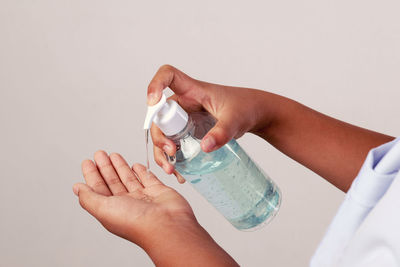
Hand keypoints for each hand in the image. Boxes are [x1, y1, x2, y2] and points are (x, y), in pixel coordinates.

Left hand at [73, 151, 237, 265]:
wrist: (167, 224)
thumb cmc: (137, 222)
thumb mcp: (104, 209)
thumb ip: (89, 197)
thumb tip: (77, 188)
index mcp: (112, 209)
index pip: (98, 188)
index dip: (92, 175)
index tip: (88, 162)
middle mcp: (127, 203)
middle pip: (112, 181)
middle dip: (105, 167)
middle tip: (99, 154)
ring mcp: (143, 197)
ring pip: (128, 178)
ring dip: (120, 166)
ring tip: (113, 155)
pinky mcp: (158, 191)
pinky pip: (147, 178)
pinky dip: (141, 171)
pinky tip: (135, 165)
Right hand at [147, 65, 277, 177]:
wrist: (254, 115)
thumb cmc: (245, 107)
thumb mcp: (235, 119)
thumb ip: (222, 132)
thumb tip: (204, 147)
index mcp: (193, 90)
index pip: (168, 76)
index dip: (155, 84)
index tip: (153, 101)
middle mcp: (184, 103)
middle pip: (159, 114)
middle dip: (159, 135)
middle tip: (171, 152)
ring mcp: (184, 119)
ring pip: (163, 133)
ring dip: (162, 151)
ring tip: (172, 169)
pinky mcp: (188, 133)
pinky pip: (174, 144)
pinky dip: (173, 159)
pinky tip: (180, 173)